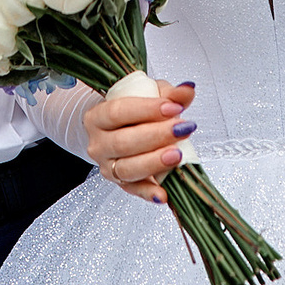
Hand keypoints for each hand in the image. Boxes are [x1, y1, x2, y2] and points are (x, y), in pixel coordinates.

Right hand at [83, 79, 196, 203]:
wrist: (116, 132)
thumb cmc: (132, 112)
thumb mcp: (147, 95)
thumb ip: (168, 94)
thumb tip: (187, 90)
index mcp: (98, 117)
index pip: (118, 112)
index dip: (147, 110)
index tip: (173, 108)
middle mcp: (98, 144)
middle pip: (123, 142)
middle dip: (156, 136)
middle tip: (182, 129)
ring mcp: (108, 166)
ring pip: (127, 169)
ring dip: (154, 163)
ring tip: (177, 155)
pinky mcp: (121, 184)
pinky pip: (134, 190)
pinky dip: (149, 193)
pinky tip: (163, 193)